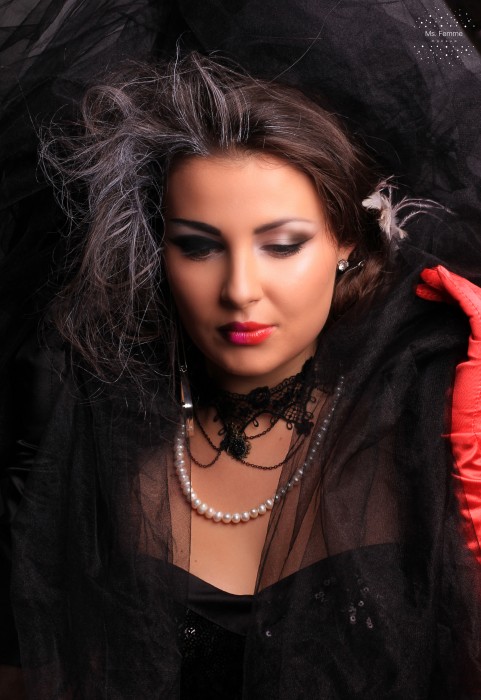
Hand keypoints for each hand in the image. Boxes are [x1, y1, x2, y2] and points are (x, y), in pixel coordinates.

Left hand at [417, 265, 480, 562]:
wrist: (479, 468)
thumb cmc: (465, 439)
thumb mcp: (458, 395)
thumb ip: (457, 369)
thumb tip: (434, 343)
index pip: (477, 319)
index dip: (457, 300)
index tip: (431, 292)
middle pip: (480, 309)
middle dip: (455, 292)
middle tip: (429, 283)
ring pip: (479, 305)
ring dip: (452, 288)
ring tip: (428, 281)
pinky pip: (474, 310)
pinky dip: (456, 291)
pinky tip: (438, 282)